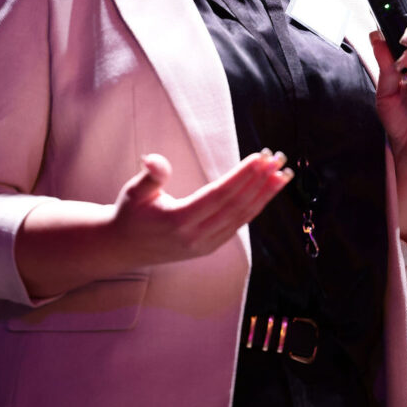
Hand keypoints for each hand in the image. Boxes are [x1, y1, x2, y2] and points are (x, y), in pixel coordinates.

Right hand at [110, 150, 292, 267]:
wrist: (124, 248)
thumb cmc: (130, 214)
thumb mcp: (133, 191)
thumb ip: (150, 175)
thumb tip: (153, 159)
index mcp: (178, 220)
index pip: (218, 195)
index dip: (241, 176)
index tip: (259, 158)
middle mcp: (195, 237)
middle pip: (236, 206)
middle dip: (259, 182)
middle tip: (277, 159)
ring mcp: (204, 245)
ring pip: (241, 218)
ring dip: (263, 195)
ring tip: (282, 175)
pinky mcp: (209, 248)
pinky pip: (237, 225)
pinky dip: (255, 207)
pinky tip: (266, 193)